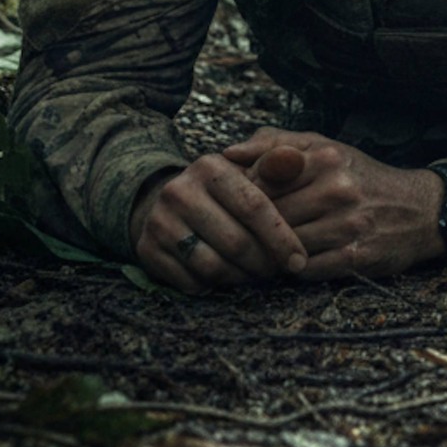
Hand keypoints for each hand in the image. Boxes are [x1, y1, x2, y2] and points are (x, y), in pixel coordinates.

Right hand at [129, 149, 311, 292]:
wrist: (168, 204)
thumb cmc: (223, 193)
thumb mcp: (247, 172)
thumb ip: (276, 168)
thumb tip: (298, 159)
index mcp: (209, 167)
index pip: (254, 206)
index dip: (281, 237)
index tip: (299, 260)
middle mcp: (180, 191)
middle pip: (235, 242)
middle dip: (264, 264)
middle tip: (277, 272)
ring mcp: (160, 221)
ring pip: (213, 266)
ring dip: (241, 278)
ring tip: (254, 275)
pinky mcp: (147, 250)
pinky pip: (191, 282)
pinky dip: (214, 286)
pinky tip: (225, 277)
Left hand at [225, 129, 446, 279]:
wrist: (420, 209)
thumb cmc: (361, 177)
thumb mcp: (325, 147)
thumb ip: (275, 143)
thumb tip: (228, 152)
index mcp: (326, 157)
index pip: (262, 180)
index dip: (242, 196)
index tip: (236, 204)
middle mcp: (338, 189)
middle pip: (271, 215)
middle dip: (252, 228)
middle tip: (237, 234)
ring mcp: (348, 225)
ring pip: (286, 244)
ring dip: (269, 252)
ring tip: (259, 251)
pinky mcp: (356, 257)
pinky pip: (307, 270)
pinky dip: (293, 269)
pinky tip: (289, 262)